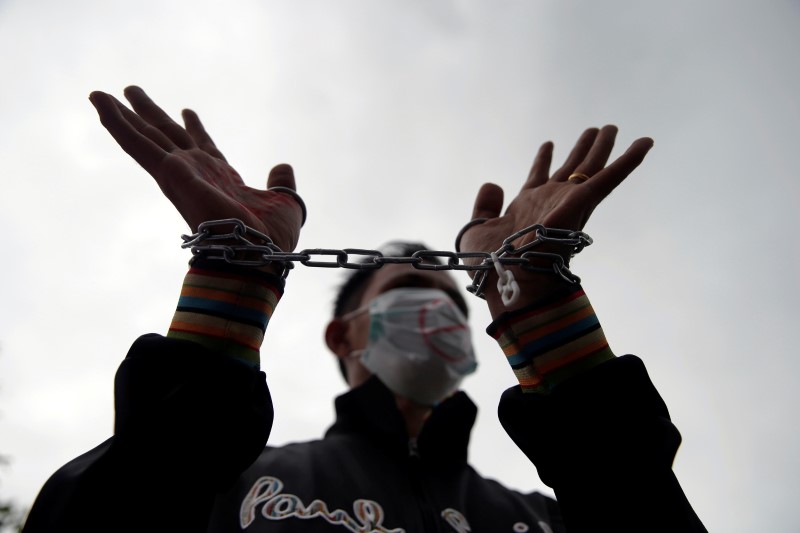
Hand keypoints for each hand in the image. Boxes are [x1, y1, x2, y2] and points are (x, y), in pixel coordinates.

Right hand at [89, 86, 302, 253]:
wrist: (259, 253)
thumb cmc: (271, 238)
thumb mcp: (285, 202)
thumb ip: (281, 183)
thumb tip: (283, 167)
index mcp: (222, 177)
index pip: (204, 146)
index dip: (196, 127)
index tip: (188, 111)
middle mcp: (196, 173)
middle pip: (168, 134)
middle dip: (151, 113)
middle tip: (131, 90)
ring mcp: (179, 173)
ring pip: (145, 137)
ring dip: (122, 115)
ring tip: (100, 94)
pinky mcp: (169, 174)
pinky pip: (137, 144)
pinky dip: (117, 123)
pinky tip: (100, 103)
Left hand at [460, 125, 652, 312]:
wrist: (507, 278)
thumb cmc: (490, 265)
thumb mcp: (476, 229)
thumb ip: (484, 206)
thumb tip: (492, 184)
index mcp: (528, 207)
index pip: (538, 177)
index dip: (543, 160)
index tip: (548, 144)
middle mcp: (551, 202)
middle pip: (572, 169)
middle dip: (582, 149)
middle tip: (595, 129)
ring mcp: (568, 202)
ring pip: (591, 168)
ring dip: (602, 148)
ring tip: (610, 127)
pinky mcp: (581, 203)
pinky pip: (610, 177)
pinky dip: (629, 160)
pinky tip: (645, 141)